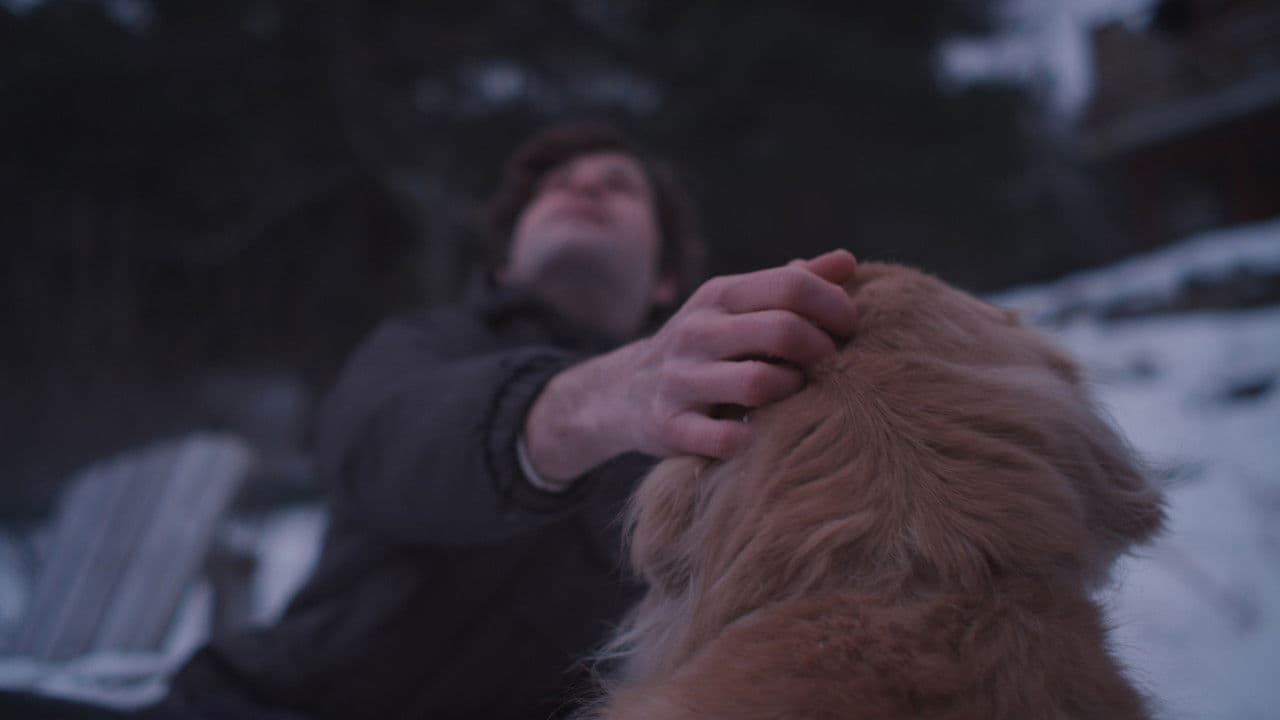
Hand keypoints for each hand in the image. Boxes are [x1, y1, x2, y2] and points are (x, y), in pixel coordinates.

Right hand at [524, 250, 856, 481]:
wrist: (624, 392)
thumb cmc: (705, 346)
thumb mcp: (736, 306)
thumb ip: (790, 285)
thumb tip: (847, 261)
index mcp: (720, 295)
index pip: (793, 285)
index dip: (835, 307)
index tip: (848, 330)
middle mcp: (697, 332)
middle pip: (783, 331)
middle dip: (823, 350)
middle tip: (831, 365)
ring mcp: (680, 380)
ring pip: (759, 384)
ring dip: (792, 391)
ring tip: (795, 394)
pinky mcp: (669, 427)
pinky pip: (724, 438)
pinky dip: (752, 439)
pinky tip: (761, 433)